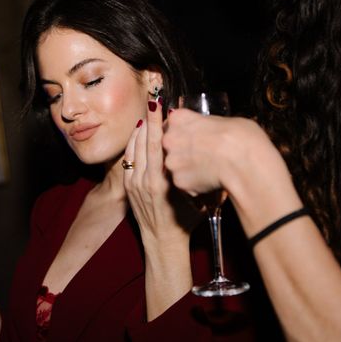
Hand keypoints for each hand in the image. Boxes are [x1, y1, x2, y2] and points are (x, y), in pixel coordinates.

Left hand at [123, 98, 197, 246]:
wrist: (163, 242)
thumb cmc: (187, 220)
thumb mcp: (200, 198)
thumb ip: (201, 176)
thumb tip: (211, 154)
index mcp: (163, 182)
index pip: (158, 144)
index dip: (157, 123)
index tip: (159, 105)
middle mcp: (146, 180)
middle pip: (145, 141)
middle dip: (149, 119)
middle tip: (153, 99)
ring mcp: (134, 183)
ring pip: (135, 147)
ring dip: (141, 129)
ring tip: (148, 113)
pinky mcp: (128, 186)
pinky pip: (129, 158)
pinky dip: (133, 143)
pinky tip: (140, 133)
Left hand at [163, 109, 230, 195]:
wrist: (242, 159)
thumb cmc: (238, 136)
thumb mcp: (220, 120)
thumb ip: (203, 125)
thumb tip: (207, 130)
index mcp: (178, 118)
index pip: (172, 124)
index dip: (184, 132)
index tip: (194, 137)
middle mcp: (169, 139)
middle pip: (170, 146)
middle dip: (183, 151)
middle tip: (202, 154)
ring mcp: (172, 161)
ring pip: (176, 166)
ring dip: (188, 169)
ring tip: (209, 168)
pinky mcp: (178, 181)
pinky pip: (184, 183)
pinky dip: (194, 184)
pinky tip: (210, 179)